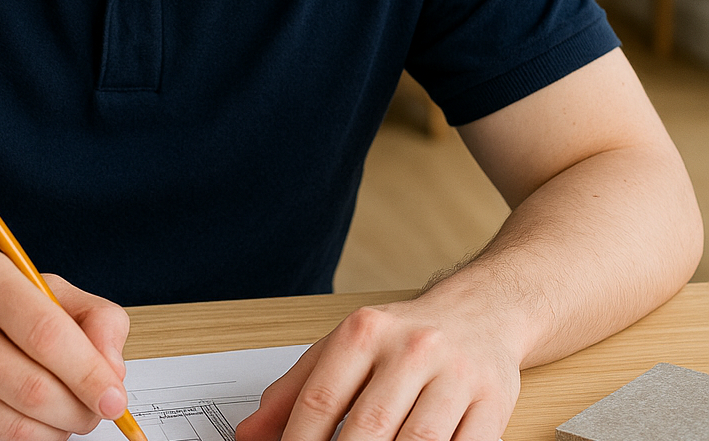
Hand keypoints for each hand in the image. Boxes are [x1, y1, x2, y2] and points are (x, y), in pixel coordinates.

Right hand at [0, 245, 130, 440]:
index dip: (90, 372)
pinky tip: (24, 423)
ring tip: (61, 416)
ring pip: (13, 428)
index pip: (46, 333)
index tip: (115, 396)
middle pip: (33, 388)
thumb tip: (113, 369)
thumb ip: (89, 316)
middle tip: (93, 411)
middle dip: (78, 410)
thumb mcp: (33, 286)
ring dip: (53, 433)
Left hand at [234, 300, 520, 440]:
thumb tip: (248, 436)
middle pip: (367, 429)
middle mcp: (410, 348)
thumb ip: (293, 391)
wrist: (481, 312)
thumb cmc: (402, 337)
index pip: (320, 400)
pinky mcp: (492, 402)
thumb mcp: (343, 348)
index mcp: (364, 331)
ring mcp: (454, 375)